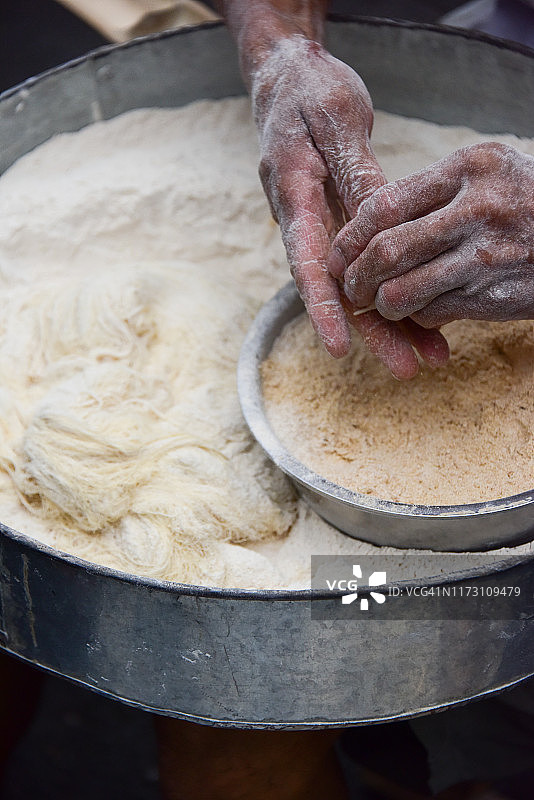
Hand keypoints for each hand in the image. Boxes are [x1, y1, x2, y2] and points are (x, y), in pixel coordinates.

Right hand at [252, 34, 449, 376]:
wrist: (286, 79)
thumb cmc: (307, 92)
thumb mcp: (335, 118)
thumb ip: (354, 172)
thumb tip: (379, 220)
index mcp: (293, 192)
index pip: (307, 260)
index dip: (323, 306)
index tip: (340, 345)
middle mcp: (302, 219)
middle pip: (336, 288)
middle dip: (370, 330)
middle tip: (406, 368)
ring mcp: (320, 224)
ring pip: (353, 283)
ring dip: (387, 320)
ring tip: (426, 357)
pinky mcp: (336, 222)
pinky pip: (362, 263)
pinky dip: (388, 289)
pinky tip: (419, 317)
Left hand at [329, 142, 533, 327]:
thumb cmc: (527, 203)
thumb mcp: (488, 175)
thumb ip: (433, 193)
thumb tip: (369, 228)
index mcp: (469, 168)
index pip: (383, 204)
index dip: (350, 235)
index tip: (338, 253)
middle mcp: (477, 209)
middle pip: (385, 251)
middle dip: (355, 276)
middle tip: (350, 286)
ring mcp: (485, 256)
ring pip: (401, 290)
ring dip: (382, 303)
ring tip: (381, 302)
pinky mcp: (491, 295)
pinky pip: (430, 312)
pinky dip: (415, 316)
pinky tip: (421, 309)